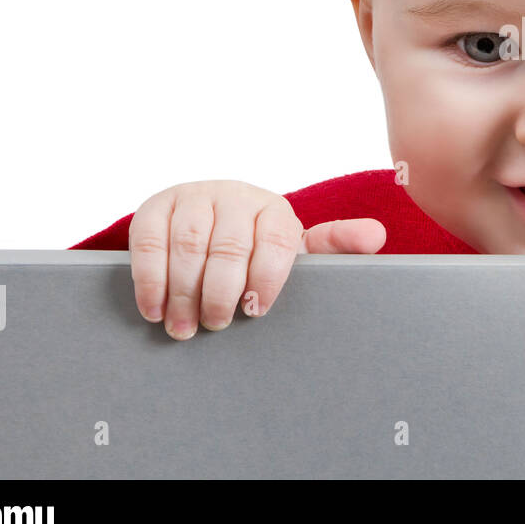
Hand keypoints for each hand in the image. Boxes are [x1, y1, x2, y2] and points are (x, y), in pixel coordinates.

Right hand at [128, 180, 386, 339]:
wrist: (209, 219)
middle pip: (227, 246)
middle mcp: (234, 195)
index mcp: (274, 208)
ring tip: (184, 328)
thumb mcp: (294, 249)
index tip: (256, 311)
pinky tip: (155, 309)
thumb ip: (333, 245)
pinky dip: (150, 278)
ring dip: (183, 292)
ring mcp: (193, 197)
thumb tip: (377, 236)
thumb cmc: (257, 246)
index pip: (275, 240)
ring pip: (187, 245)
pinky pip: (147, 241)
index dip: (266, 278)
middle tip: (215, 325)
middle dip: (219, 293)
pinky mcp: (156, 206)